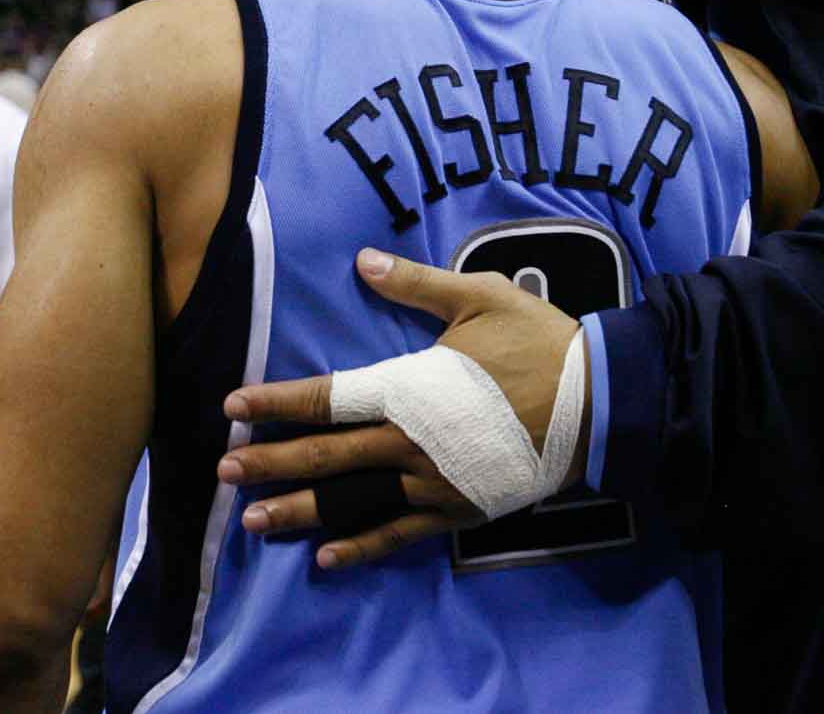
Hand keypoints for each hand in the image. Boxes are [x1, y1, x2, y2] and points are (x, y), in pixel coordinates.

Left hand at [216, 247, 583, 568]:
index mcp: (411, 387)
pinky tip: (326, 560)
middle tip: (224, 470)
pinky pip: (398, 535)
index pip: (329, 397)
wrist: (599, 402)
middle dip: (271, 462)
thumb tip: (362, 261)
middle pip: (327, 455)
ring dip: (300, 511)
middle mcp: (411, 442)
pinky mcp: (457, 510)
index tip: (234, 406)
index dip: (278, 401)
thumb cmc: (538, 342)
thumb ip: (416, 285)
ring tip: (252, 520)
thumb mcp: (480, 296)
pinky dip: (361, 549)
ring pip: (354, 502)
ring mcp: (432, 483)